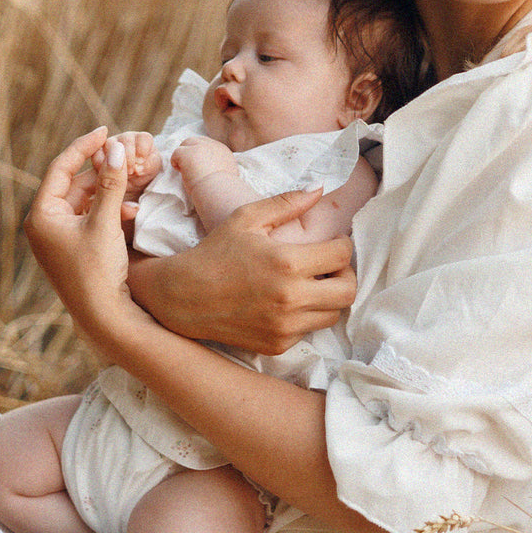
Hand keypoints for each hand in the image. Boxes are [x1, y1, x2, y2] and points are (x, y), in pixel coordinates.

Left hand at [25, 128, 149, 349]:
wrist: (103, 316)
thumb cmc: (98, 271)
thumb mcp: (106, 222)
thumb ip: (111, 183)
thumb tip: (115, 147)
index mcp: (42, 215)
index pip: (61, 167)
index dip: (84, 146)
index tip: (105, 131)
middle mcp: (45, 223)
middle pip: (76, 183)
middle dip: (103, 171)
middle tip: (127, 156)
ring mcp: (59, 236)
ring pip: (87, 200)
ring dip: (111, 192)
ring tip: (134, 185)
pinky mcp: (74, 246)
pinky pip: (92, 216)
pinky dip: (111, 210)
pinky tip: (132, 212)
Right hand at [127, 190, 355, 354]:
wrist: (183, 297)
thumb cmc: (216, 252)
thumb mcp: (248, 218)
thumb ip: (288, 202)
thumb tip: (320, 187)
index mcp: (287, 263)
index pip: (342, 255)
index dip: (342, 245)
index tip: (333, 242)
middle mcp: (290, 299)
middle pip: (348, 291)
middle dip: (345, 274)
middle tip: (330, 266)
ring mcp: (285, 326)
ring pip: (334, 314)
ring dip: (329, 297)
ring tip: (311, 283)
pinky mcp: (278, 345)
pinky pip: (310, 330)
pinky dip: (307, 316)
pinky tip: (289, 302)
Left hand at [171, 134, 238, 189]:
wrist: (219, 191)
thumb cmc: (223, 189)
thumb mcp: (228, 175)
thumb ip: (221, 168)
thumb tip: (214, 171)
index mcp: (223, 151)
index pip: (209, 145)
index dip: (201, 154)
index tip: (199, 165)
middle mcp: (213, 145)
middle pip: (197, 141)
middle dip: (191, 151)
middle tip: (189, 166)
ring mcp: (200, 147)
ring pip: (187, 143)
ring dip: (183, 155)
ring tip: (183, 170)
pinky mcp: (188, 152)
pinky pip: (177, 152)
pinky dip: (175, 162)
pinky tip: (180, 171)